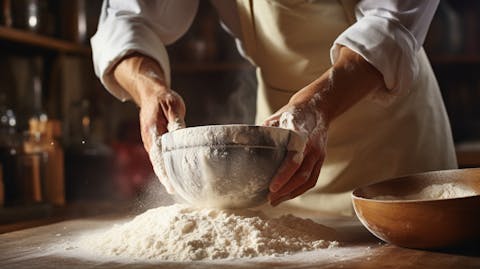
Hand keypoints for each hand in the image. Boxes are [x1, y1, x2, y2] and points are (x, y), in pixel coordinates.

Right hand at [113, 53, 185, 192]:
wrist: (151, 93)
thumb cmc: (163, 98)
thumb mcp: (173, 105)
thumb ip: (176, 121)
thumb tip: (182, 136)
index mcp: (152, 132)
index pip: (158, 156)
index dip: (164, 172)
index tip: (170, 185)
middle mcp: (149, 140)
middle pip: (157, 163)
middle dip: (166, 178)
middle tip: (176, 193)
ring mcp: (151, 142)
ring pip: (159, 162)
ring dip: (166, 175)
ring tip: (177, 190)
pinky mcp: (156, 142)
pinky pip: (161, 158)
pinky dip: (167, 167)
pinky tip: (176, 176)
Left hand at [264, 46, 385, 205]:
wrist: (319, 106)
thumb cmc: (296, 111)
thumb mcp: (280, 115)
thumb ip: (267, 128)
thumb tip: (245, 138)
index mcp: (302, 135)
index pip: (294, 159)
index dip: (284, 175)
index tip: (272, 187)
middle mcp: (313, 147)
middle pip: (301, 175)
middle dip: (285, 190)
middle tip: (269, 199)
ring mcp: (319, 154)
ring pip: (308, 180)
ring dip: (292, 193)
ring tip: (276, 201)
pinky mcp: (321, 159)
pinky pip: (312, 179)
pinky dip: (300, 190)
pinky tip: (288, 195)